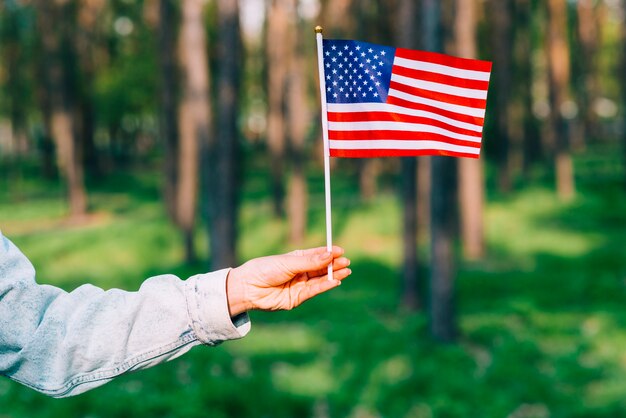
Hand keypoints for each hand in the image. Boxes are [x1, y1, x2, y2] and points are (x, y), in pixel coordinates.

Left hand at [226, 246, 350, 315]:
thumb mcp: (289, 263)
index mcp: (296, 259)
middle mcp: (300, 272)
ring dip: (333, 275)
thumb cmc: (265, 269)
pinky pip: (314, 291)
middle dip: (334, 265)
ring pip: (320, 279)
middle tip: (346, 262)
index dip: (329, 253)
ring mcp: (299, 285)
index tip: (340, 251)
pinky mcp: (297, 298)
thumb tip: (329, 255)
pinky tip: (335, 281)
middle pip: (321, 268)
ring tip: (345, 270)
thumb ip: (309, 262)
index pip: (316, 255)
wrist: (248, 288)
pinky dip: (325, 286)